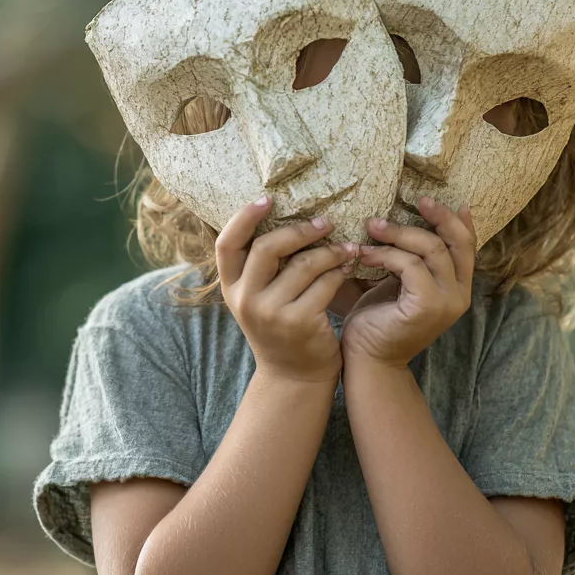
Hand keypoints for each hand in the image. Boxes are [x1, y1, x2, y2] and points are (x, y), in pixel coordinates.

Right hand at [215, 196, 357, 386]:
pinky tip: (348, 267)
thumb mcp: (258, 298)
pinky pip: (324, 284)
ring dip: (329, 251)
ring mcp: (271, 313)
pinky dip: (339, 272)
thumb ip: (260, 266)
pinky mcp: (299, 322)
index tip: (266, 198)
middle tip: (324, 222)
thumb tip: (278, 215)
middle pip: (266, 248)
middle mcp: (245, 300)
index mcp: (231, 288)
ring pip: (303, 264)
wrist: (294, 376)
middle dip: (299, 230)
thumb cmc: (280, 327)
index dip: (243, 217)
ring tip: (347, 246)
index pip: (226, 244)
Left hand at [340, 197, 475, 369]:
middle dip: (436, 217)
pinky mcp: (427, 306)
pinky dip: (386, 255)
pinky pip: (410, 266)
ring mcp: (447, 301)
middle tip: (413, 200)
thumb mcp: (397, 282)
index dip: (456, 221)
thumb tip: (405, 223)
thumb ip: (410, 259)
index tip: (435, 200)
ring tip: (370, 226)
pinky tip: (364, 254)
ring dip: (398, 233)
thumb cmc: (377, 319)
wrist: (367, 359)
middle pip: (455, 242)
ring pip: (431, 249)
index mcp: (456, 287)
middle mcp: (459, 294)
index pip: (466, 246)